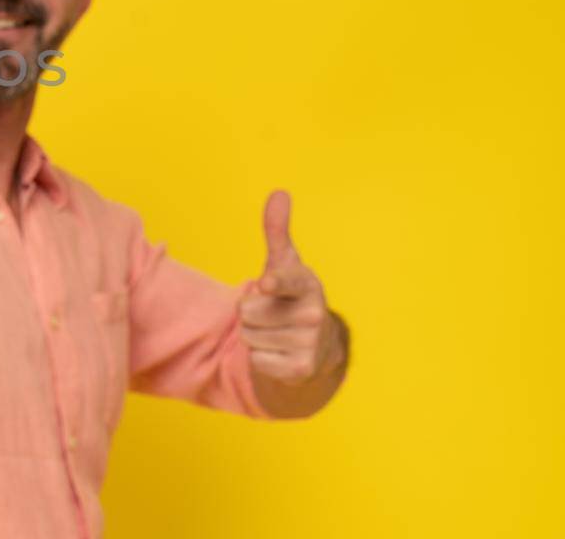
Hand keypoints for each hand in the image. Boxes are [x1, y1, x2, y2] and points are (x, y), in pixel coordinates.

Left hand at [237, 190, 344, 385]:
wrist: (317, 346)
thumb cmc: (291, 296)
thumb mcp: (284, 264)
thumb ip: (277, 231)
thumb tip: (279, 193)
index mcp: (308, 285)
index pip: (286, 281)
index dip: (274, 283)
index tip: (264, 284)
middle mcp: (313, 314)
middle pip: (247, 311)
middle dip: (250, 313)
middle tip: (270, 313)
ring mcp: (309, 344)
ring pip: (248, 336)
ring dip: (255, 335)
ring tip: (276, 332)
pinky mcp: (300, 370)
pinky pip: (256, 360)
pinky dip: (261, 358)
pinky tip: (279, 352)